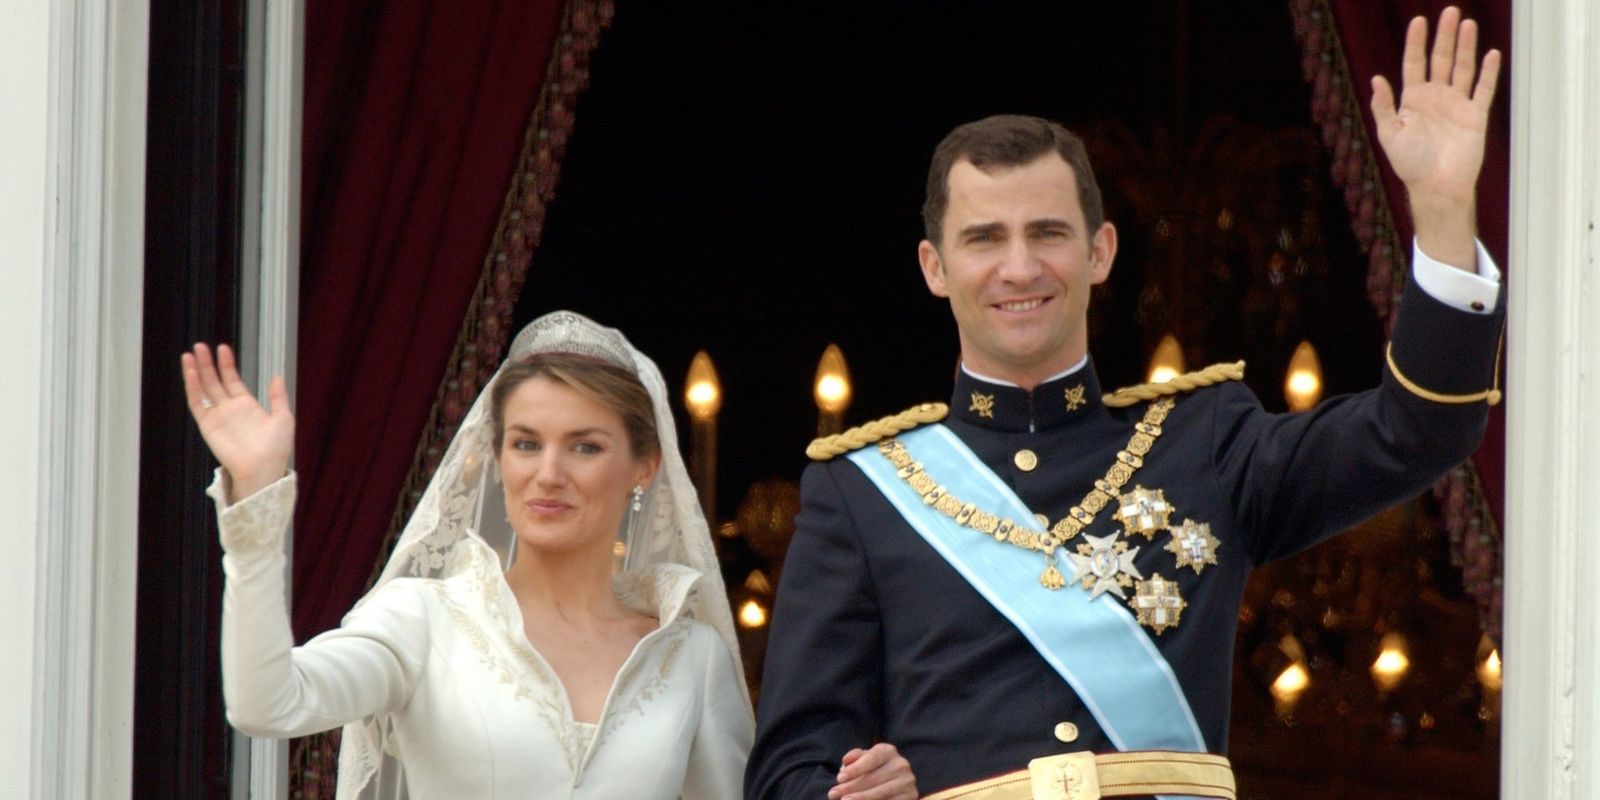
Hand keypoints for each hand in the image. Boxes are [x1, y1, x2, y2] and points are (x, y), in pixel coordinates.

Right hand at [181, 343, 293, 501]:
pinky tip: (190, 372)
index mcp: (248, 406)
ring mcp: (218, 416)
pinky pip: (197, 403)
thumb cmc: (276, 448)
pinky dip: (192, 387)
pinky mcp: (208, 425)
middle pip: (215, 381)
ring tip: (191, 353)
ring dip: (197, 371)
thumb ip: (278, 397)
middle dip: (208, 363)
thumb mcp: (284, 418)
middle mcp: (230, 409)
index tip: (222, 348)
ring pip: (203, 389)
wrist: (263, 469)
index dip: (227, 364)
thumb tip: (277, 376)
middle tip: (201, 346)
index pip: (233, 380)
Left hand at [828, 743, 916, 799]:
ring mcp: (907, 783)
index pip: (872, 758)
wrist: (894, 782)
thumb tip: (846, 762)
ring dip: (860, 798)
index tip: (839, 778)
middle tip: (834, 794)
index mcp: (889, 751)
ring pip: (881, 793)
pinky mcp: (910, 798)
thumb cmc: (872, 769)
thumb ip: (854, 757)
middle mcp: (901, 765)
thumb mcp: (864, 759)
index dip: (855, 768)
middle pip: (874, 778)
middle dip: (851, 787)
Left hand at [1370, 6, 1500, 267]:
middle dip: (1444, 36)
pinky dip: (1488, 72)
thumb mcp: (1389, 135)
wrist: (1437, 187)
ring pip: (1462, 68)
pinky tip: (1491, 54)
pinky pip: (1483, 89)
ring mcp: (1456, 105)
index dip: (1416, 43)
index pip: (1414, 64)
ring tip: (1468, 24)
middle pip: (1440, 59)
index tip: (1419, 21)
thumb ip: (1383, 107)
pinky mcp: (1475, 115)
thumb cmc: (1410, 164)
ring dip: (1465, 47)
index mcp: (1412, 100)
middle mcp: (1435, 98)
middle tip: (1450, 12)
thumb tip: (1376, 79)